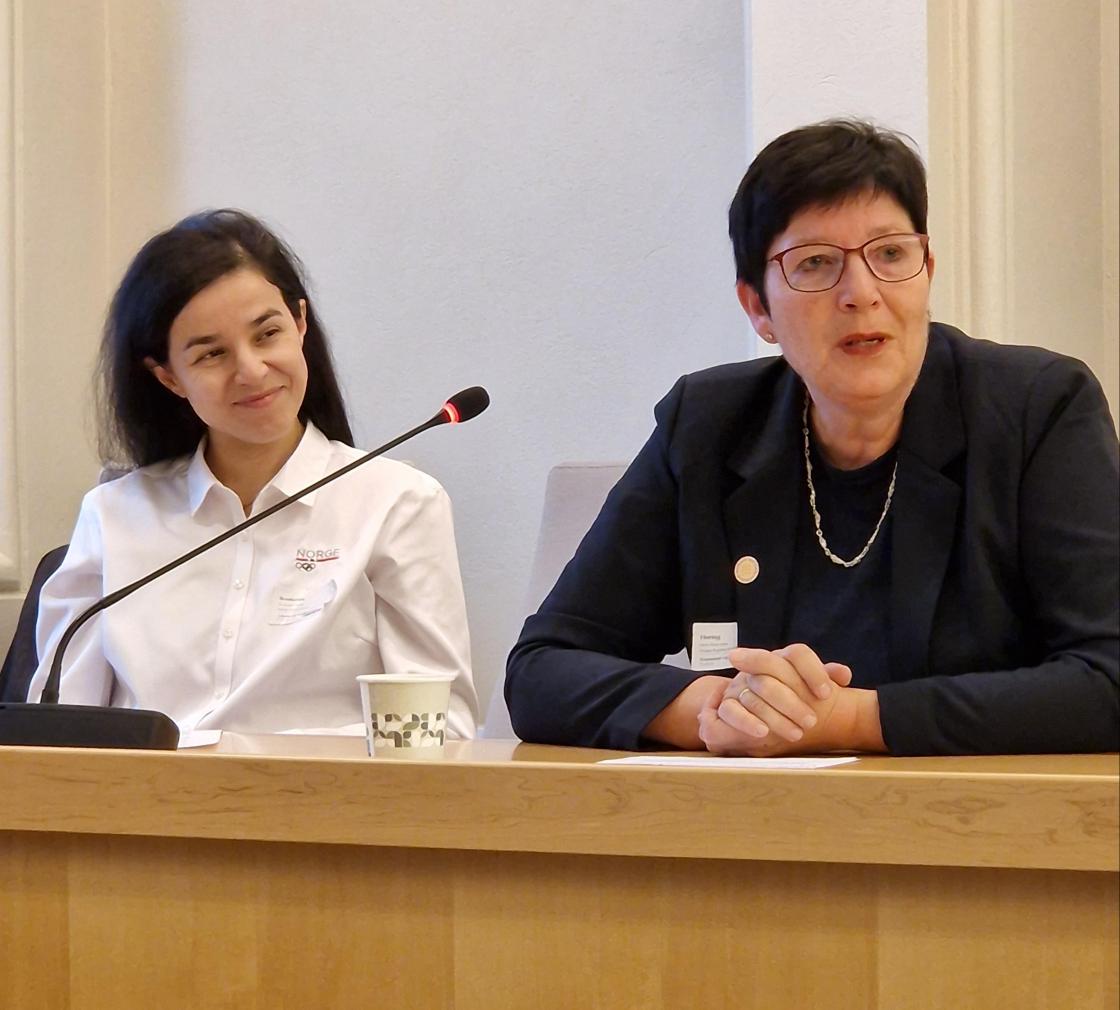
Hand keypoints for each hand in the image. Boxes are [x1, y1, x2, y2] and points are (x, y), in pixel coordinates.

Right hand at [697, 644, 862, 755]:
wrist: (749, 709)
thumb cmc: (787, 698)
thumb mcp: (806, 688)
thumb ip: (824, 677)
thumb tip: (843, 674)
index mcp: (782, 659)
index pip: (797, 653)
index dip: (813, 671)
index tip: (825, 694)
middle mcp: (760, 667)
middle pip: (774, 673)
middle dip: (794, 700)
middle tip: (812, 722)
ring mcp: (740, 683)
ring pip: (756, 692)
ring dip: (777, 716)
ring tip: (796, 734)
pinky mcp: (726, 703)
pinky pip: (732, 710)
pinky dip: (747, 721)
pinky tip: (763, 732)